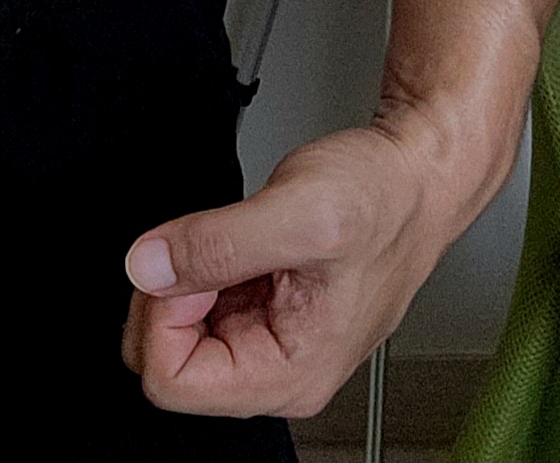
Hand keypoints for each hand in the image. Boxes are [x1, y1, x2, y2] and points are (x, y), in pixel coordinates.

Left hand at [118, 120, 484, 417]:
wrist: (413, 178)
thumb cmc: (383, 201)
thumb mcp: (300, 211)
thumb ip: (215, 243)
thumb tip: (146, 267)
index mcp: (290, 375)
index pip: (172, 381)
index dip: (163, 313)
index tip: (189, 265)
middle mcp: (276, 373)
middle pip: (164, 361)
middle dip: (168, 296)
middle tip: (211, 246)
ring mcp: (264, 345)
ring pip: (172, 332)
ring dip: (186, 276)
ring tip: (239, 241)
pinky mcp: (255, 315)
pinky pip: (191, 303)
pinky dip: (197, 266)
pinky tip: (238, 243)